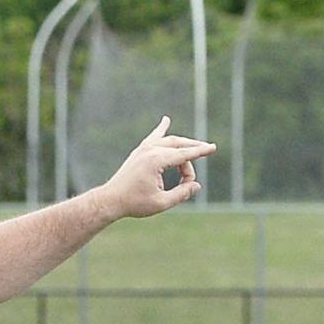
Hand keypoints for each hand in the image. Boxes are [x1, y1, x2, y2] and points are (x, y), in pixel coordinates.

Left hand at [101, 117, 215, 218]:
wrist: (110, 200)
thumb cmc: (134, 204)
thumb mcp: (161, 203)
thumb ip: (181, 194)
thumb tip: (196, 185)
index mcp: (157, 160)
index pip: (184, 153)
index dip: (200, 151)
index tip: (213, 148)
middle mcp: (151, 150)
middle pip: (179, 147)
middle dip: (191, 155)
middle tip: (193, 175)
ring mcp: (144, 148)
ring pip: (169, 141)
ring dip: (182, 147)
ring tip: (193, 153)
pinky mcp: (139, 151)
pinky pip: (154, 136)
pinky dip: (162, 129)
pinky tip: (166, 120)